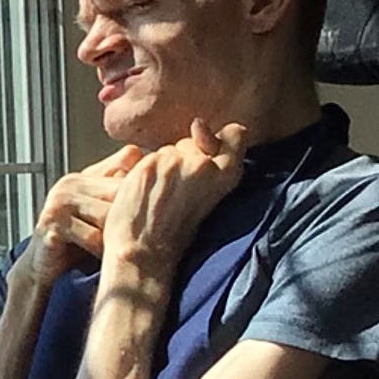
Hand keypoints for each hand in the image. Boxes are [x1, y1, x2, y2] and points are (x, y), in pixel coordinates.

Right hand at [16, 146, 145, 288]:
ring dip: (120, 235)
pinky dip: (102, 250)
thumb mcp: (101, 215)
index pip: (126, 163)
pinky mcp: (52, 225)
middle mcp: (69, 184)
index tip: (169, 198)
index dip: (147, 182)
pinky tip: (109, 258)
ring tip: (135, 248)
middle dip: (137, 213)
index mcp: (84, 177)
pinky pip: (90, 236)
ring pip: (107, 215)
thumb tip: (158, 174)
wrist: (42, 267)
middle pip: (119, 192)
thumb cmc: (76, 242)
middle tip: (159, 230)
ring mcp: (58, 203)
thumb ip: (120, 194)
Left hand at [101, 119, 246, 276]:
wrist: (145, 253)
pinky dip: (142, 171)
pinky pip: (146, 157)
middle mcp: (205, 165)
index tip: (209, 151)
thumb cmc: (176, 234)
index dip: (220, 140)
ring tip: (158, 196)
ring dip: (162, 166)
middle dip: (183, 157)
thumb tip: (199, 125)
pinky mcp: (150, 165)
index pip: (236, 134)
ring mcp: (177, 162)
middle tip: (176, 190)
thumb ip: (211, 166)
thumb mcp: (209, 198)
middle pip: (193, 141)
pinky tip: (142, 193)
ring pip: (168, 149)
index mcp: (227, 176)